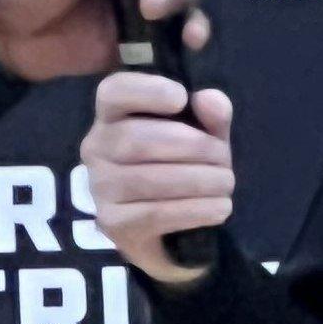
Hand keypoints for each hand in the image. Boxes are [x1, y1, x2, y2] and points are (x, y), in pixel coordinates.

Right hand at [82, 69, 233, 287]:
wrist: (170, 232)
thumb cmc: (182, 168)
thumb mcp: (204, 137)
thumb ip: (211, 116)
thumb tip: (210, 99)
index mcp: (113, 115)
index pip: (114, 92)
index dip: (146, 91)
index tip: (181, 98)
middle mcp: (97, 148)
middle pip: (138, 140)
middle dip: (193, 148)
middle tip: (225, 161)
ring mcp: (100, 188)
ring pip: (149, 179)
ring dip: (200, 181)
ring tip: (226, 184)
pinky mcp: (112, 223)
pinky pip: (156, 213)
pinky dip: (195, 210)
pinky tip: (219, 207)